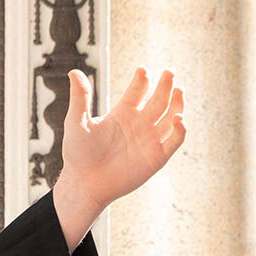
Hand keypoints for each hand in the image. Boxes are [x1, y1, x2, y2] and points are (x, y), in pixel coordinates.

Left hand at [52, 67, 185, 248]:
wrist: (83, 185)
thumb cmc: (77, 155)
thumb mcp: (76, 123)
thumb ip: (80, 98)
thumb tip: (74, 71)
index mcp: (122, 113)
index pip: (138, 91)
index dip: (142, 80)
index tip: (142, 71)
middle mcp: (139, 123)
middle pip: (159, 99)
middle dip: (165, 85)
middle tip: (169, 72)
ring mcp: (150, 139)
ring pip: (171, 116)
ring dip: (177, 103)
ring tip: (178, 90)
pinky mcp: (157, 157)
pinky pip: (175, 140)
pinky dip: (180, 129)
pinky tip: (178, 118)